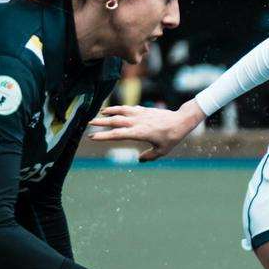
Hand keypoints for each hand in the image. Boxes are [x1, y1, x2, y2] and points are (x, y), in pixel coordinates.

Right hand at [88, 100, 206, 161]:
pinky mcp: (143, 109)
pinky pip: (128, 108)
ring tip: (99, 113)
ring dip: (109, 112)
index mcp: (139, 133)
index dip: (104, 136)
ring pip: (120, 111)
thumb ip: (149, 156)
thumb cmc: (172, 137)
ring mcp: (140, 114)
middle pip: (115, 121)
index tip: (93, 137)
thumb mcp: (162, 151)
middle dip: (100, 122)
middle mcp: (137, 122)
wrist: (181, 121)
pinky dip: (119, 108)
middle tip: (88, 123)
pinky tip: (114, 110)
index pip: (118, 134)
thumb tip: (139, 159)